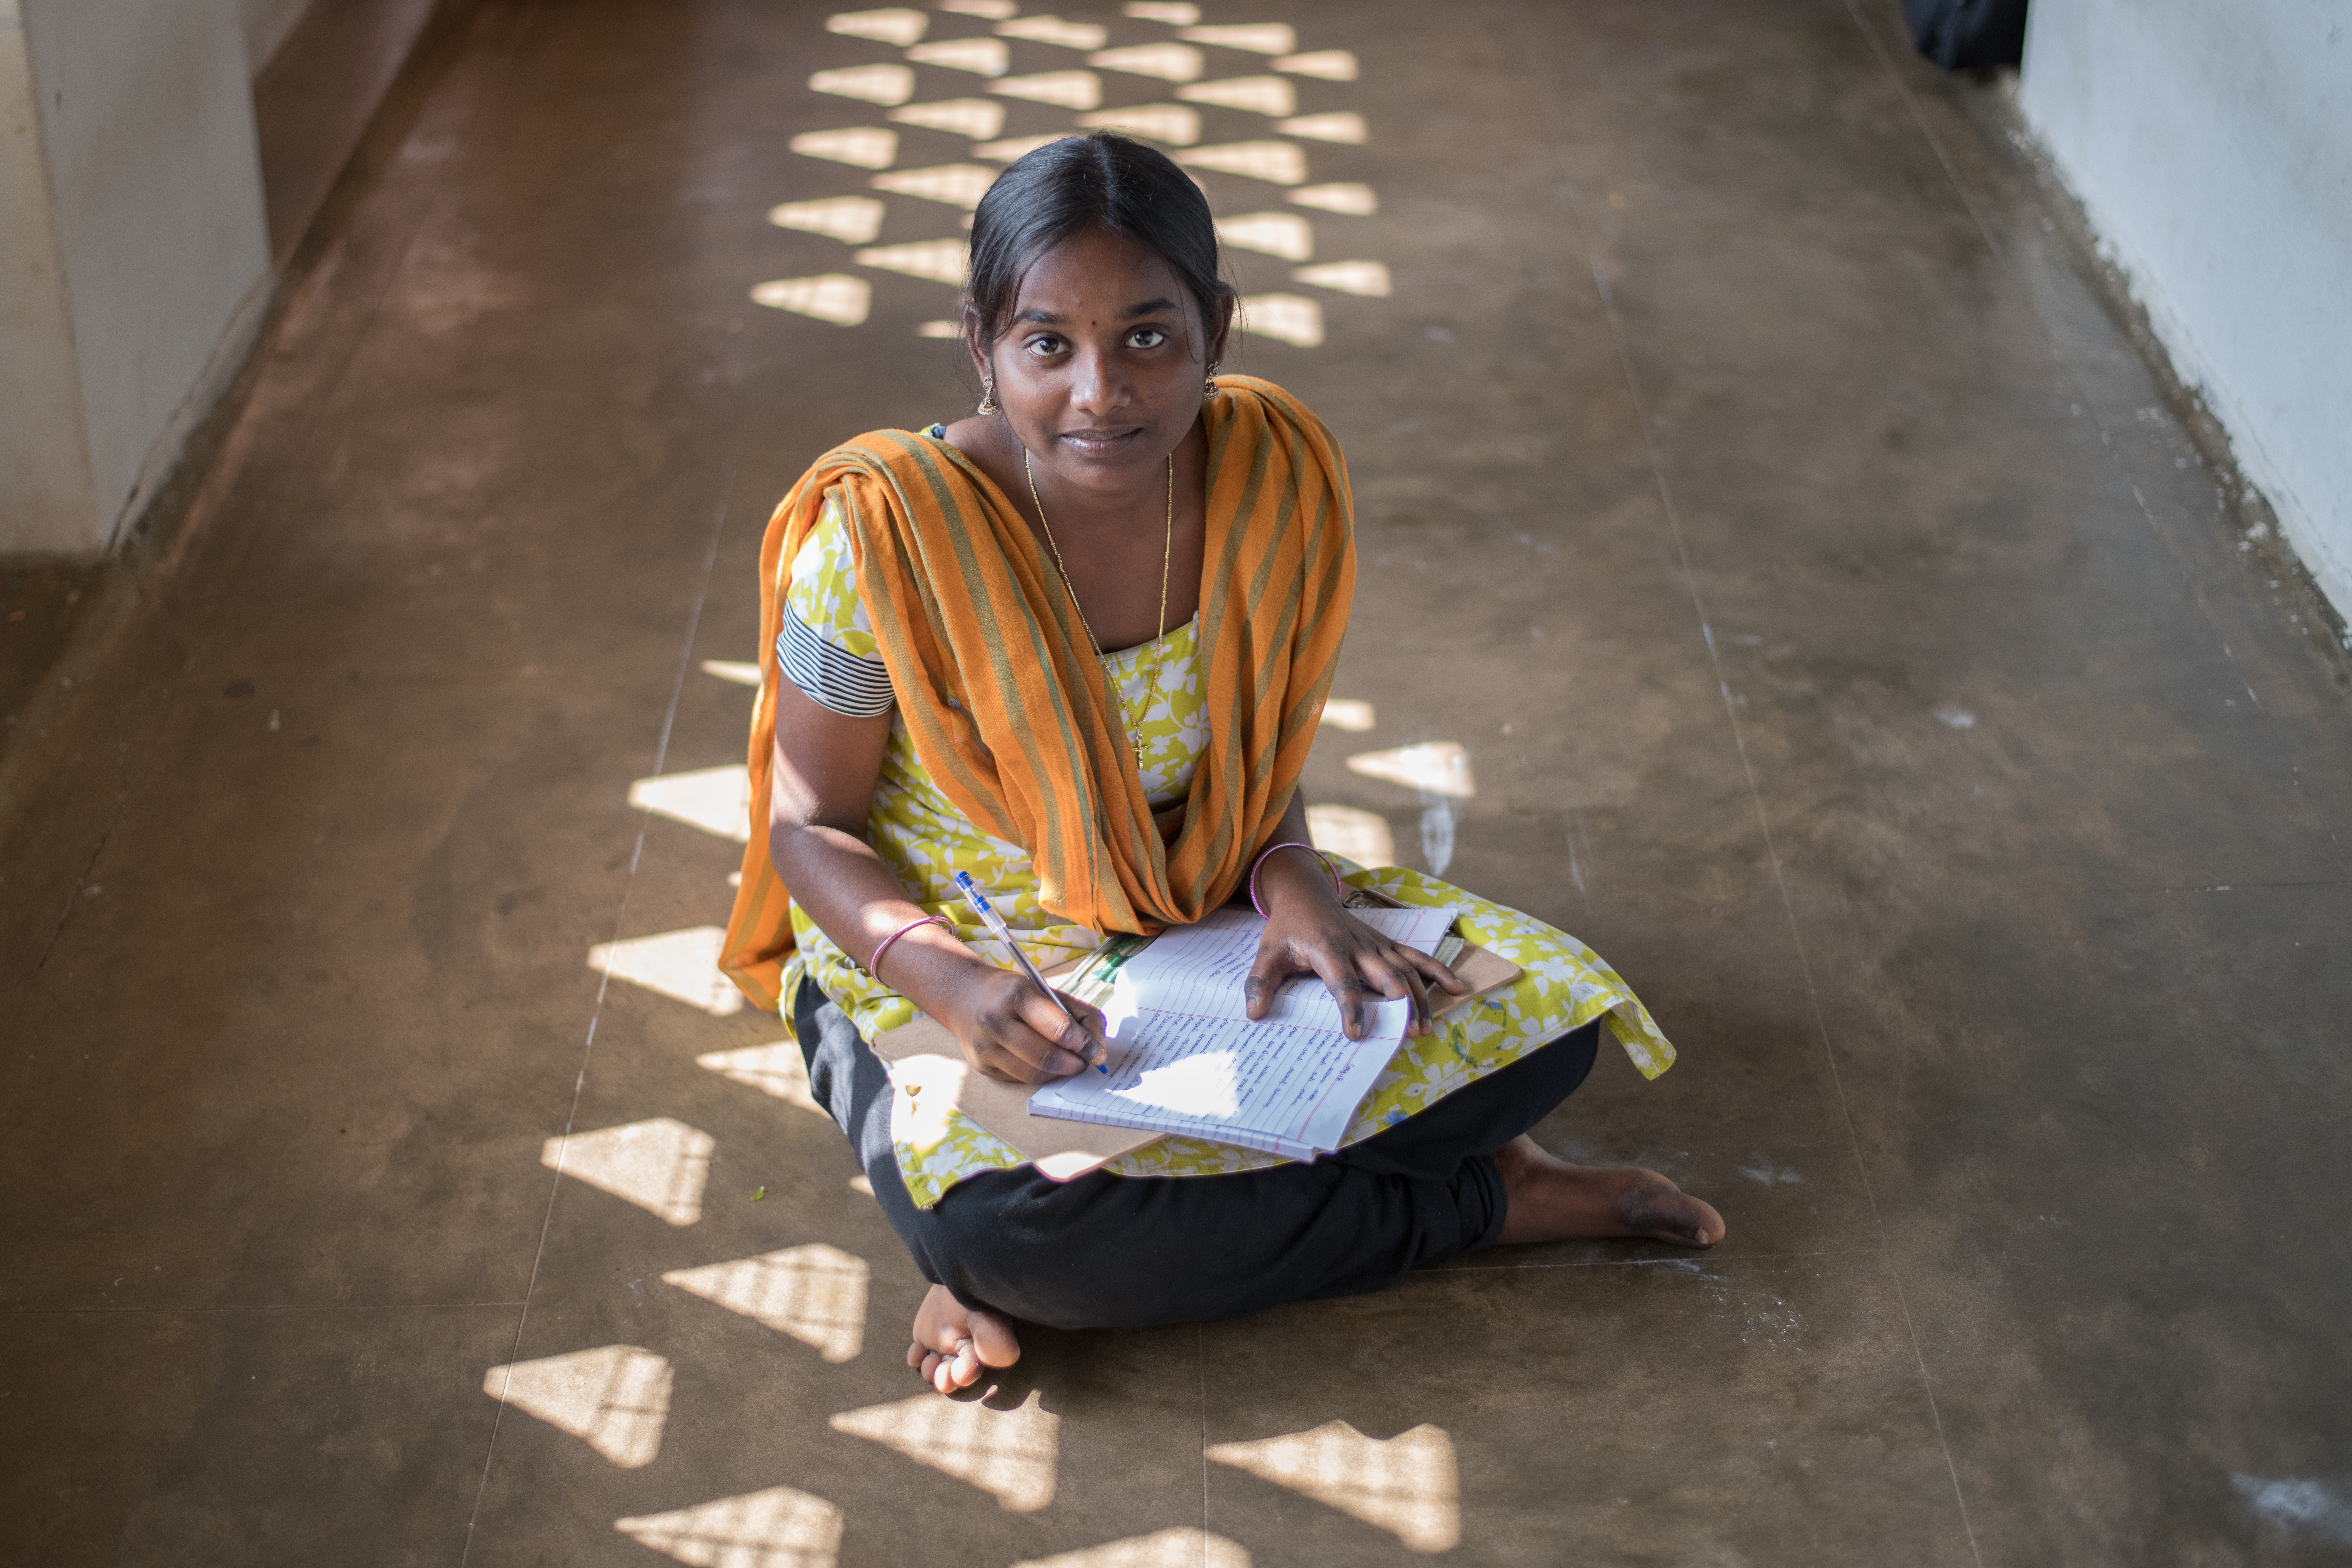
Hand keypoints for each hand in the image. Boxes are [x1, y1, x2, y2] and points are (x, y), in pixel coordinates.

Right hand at [940, 960, 1108, 1083]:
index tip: (1097, 1051)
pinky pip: (1020, 1079)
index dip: (1084, 1044)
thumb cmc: (1013, 993)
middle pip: (1046, 1057)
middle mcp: (996, 1021)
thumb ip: (1079, 1014)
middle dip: (1074, 1064)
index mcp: (1016, 995)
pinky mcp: (982, 1066)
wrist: (964, 997)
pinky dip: (1040, 1076)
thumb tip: (1099, 1046)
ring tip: (1070, 1064)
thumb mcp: (1047, 990)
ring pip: (1034, 1075)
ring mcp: (986, 1047)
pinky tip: (1045, 1065)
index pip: (1058, 1028)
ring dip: (1059, 1074)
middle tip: (1086, 1062)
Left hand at [1245, 896, 1463, 1040]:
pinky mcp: (1386, 944)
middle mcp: (1358, 946)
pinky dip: (1436, 971)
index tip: (1355, 1032)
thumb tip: (1254, 1013)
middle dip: (1398, 1004)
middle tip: (1407, 1033)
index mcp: (1328, 948)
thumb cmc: (1287, 927)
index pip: (1342, 982)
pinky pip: (1416, 956)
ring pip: (1405, 970)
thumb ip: (1260, 982)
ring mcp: (1376, 944)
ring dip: (1419, 997)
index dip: (1350, 1007)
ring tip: (1425, 1027)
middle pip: (1385, 975)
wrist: (1306, 894)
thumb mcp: (1267, 952)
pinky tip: (1455, 988)